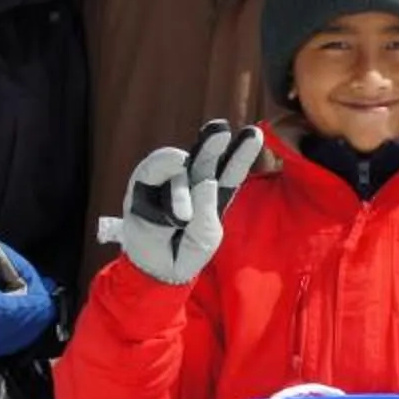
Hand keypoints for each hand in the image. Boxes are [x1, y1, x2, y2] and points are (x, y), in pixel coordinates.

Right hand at [119, 120, 262, 283]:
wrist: (155, 269)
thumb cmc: (185, 252)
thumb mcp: (205, 235)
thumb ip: (208, 209)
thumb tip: (206, 180)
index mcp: (213, 193)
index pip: (230, 169)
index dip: (241, 152)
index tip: (254, 133)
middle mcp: (191, 181)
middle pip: (206, 157)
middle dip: (213, 142)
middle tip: (220, 129)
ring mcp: (167, 180)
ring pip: (180, 166)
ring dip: (182, 192)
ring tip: (182, 219)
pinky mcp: (144, 181)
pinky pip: (156, 169)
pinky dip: (167, 189)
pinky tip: (173, 211)